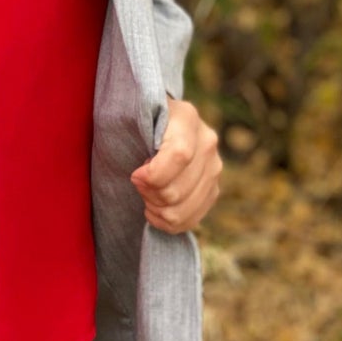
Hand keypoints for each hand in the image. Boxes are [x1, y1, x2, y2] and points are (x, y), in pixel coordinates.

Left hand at [130, 97, 220, 234]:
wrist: (154, 126)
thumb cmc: (136, 123)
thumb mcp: (128, 120)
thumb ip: (127, 136)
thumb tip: (142, 177)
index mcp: (186, 118)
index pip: (179, 155)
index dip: (153, 175)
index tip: (135, 175)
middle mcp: (207, 143)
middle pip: (177, 190)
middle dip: (148, 194)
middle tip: (137, 184)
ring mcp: (214, 168)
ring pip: (183, 210)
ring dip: (156, 209)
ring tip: (145, 194)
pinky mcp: (213, 189)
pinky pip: (190, 220)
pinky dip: (166, 222)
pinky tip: (154, 208)